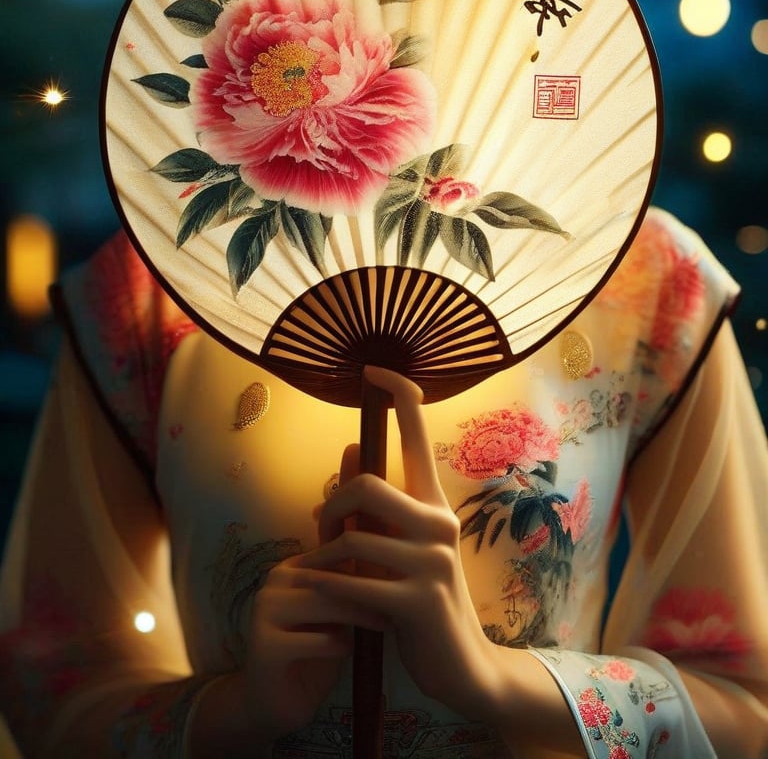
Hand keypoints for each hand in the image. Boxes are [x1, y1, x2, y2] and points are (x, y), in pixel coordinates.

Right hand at [231, 446, 385, 745]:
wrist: (275, 703)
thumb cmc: (316, 652)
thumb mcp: (338, 614)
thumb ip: (356, 585)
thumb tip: (401, 551)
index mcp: (294, 566)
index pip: (338, 551)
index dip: (372, 560)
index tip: (405, 570)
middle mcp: (275, 580)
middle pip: (334, 573)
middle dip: (371, 586)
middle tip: (404, 596)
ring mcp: (265, 611)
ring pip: (325, 603)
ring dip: (360, 614)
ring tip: (386, 623)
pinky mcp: (264, 645)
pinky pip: (315, 639)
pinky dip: (338, 645)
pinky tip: (350, 650)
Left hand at [298, 365, 504, 725]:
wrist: (460, 665)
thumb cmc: (420, 598)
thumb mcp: (398, 546)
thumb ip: (375, 504)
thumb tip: (350, 447)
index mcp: (434, 504)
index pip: (420, 437)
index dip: (401, 398)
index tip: (377, 369)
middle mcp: (439, 523)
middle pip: (367, 485)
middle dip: (330, 503)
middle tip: (318, 528)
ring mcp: (432, 562)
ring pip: (352, 538)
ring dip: (320, 556)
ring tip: (316, 570)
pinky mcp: (417, 601)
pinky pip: (352, 582)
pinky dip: (325, 587)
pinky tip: (317, 593)